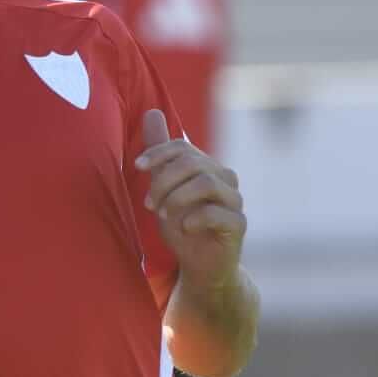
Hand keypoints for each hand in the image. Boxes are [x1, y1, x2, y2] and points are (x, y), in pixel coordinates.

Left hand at [135, 109, 245, 288]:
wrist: (199, 265)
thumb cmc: (181, 222)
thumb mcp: (163, 186)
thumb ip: (161, 153)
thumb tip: (152, 111)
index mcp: (206, 166)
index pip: (183, 147)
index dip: (159, 153)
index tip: (138, 166)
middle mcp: (224, 178)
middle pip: (193, 163)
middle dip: (164, 181)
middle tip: (151, 204)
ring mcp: (234, 201)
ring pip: (206, 183)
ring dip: (177, 199)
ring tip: (165, 216)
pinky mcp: (239, 224)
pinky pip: (217, 212)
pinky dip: (194, 219)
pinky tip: (184, 228)